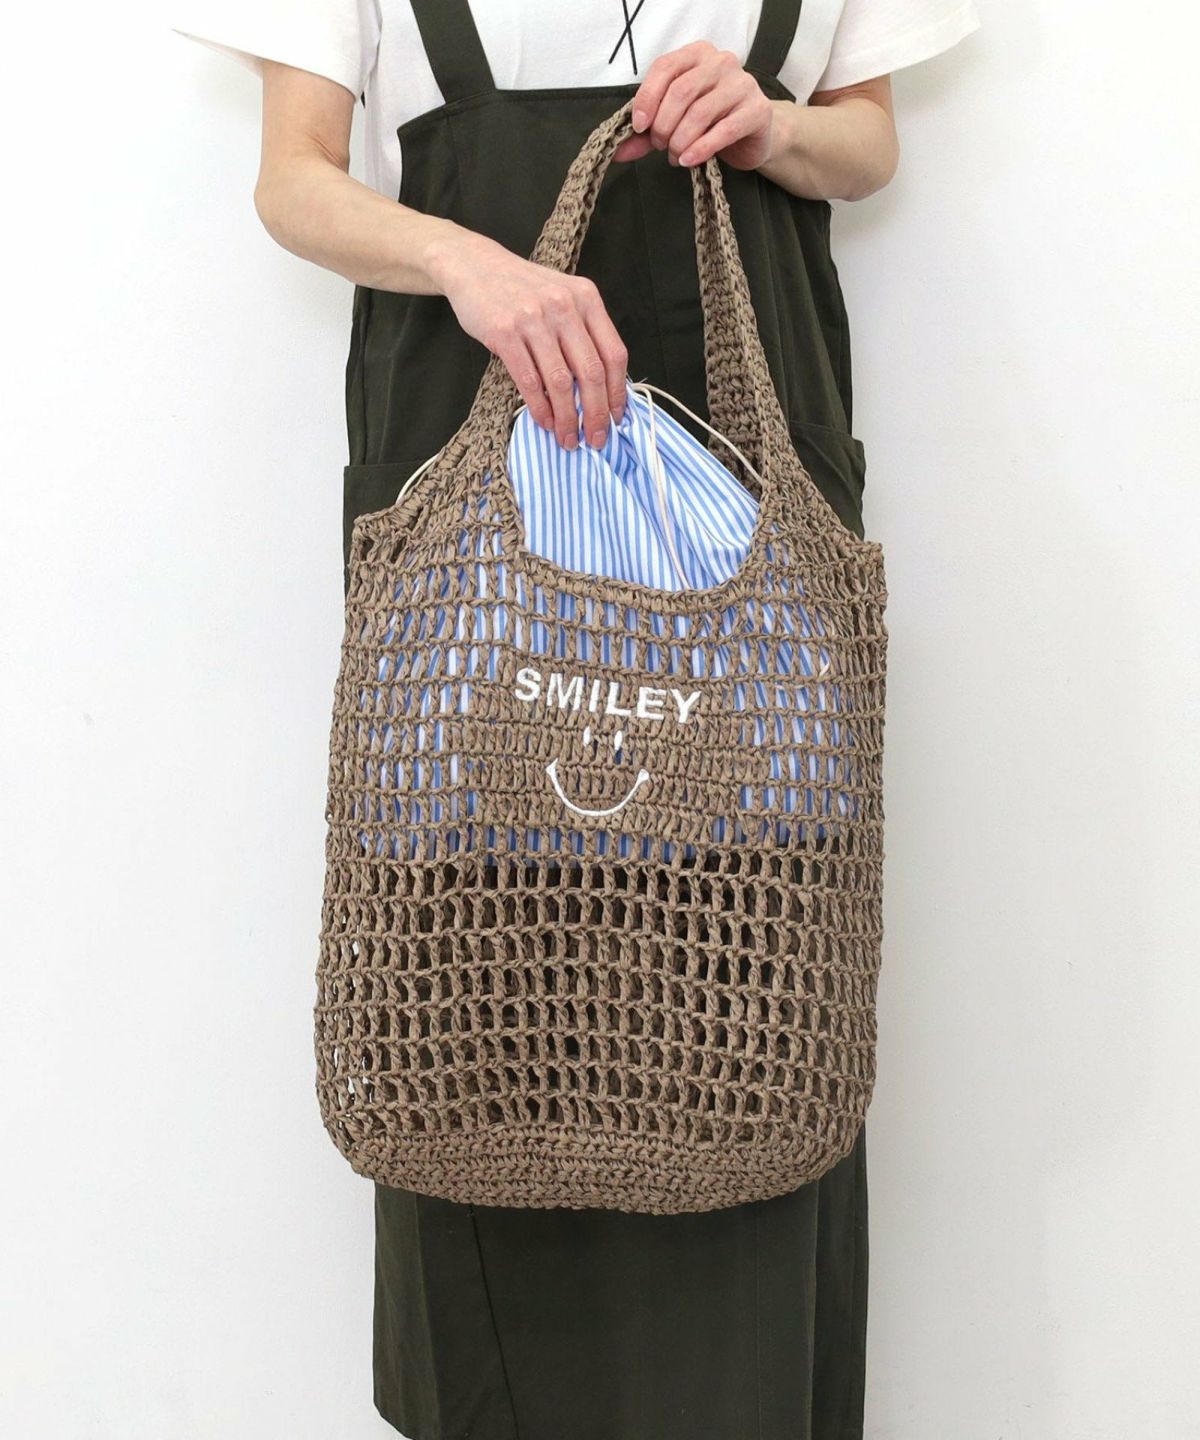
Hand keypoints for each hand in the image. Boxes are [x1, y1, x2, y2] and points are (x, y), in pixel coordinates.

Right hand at [431, 231, 627, 449]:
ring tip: (568, 438)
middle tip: (595, 439)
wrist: (475, 265)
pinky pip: (529, 381)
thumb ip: (583, 333)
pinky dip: (539, 408)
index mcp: (586, 298)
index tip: (617, 418)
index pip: (614, 354)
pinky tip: (545, 422)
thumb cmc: (522, 289)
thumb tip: (601, 388)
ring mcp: (533, 319)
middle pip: (591, 373)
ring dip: (567, 418)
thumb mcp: (562, 298)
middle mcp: (563, 307)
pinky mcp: (504, 332)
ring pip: (560, 382)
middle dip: (596, 414)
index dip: (618, 393)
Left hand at [612, 41, 774, 170]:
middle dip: (663, 125)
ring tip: (675, 157)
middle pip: (681, 92)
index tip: (639, 127)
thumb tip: (617, 152)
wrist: (754, 135)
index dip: (647, 98)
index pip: (665, 68)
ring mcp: (742, 84)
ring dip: (680, 141)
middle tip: (660, 146)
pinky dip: (701, 149)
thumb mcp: (676, 122)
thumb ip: (646, 134)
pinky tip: (689, 161)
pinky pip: (723, 131)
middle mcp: (721, 62)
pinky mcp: (757, 110)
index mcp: (697, 55)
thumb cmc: (711, 123)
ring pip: (700, 113)